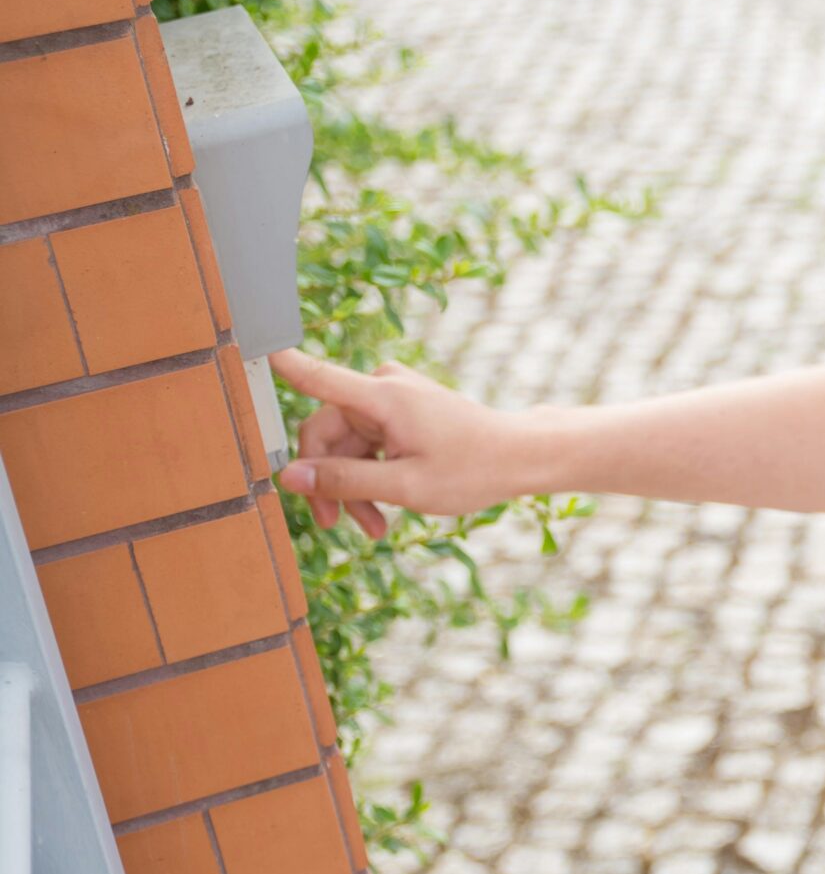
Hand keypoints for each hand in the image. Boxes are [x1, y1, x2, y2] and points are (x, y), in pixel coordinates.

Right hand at [266, 346, 531, 538]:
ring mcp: (392, 399)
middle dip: (328, 480)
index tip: (254, 345)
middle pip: (325, 434)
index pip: (318, 377)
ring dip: (352, 487)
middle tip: (332, 526)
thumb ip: (343, 481)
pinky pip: (366, 445)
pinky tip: (382, 511)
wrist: (520, 457)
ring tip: (373, 528)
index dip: (284, 366)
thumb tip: (289, 477)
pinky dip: (370, 476)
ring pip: (345, 447)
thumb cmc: (473, 470)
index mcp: (383, 397)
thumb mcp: (404, 486)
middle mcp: (383, 389)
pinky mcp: (399, 412)